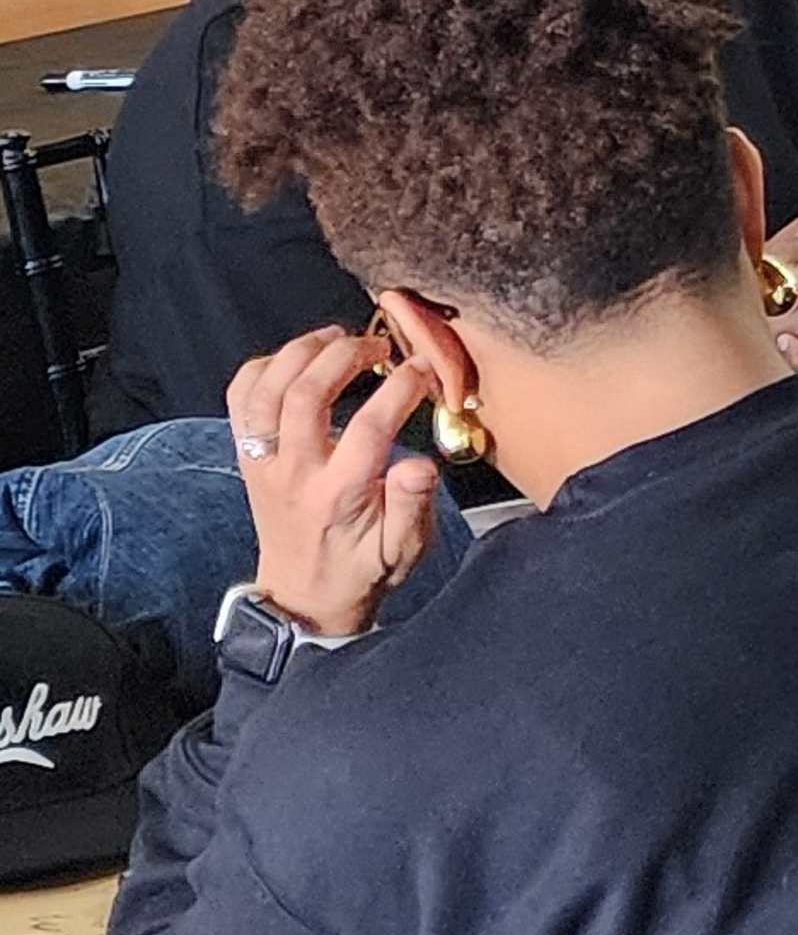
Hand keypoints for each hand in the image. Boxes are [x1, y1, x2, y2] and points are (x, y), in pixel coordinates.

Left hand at [226, 322, 444, 640]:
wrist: (303, 597)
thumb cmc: (360, 572)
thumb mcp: (402, 551)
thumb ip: (413, 507)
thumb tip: (420, 464)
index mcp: (338, 496)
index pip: (369, 428)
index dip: (399, 388)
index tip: (421, 368)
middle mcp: (294, 474)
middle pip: (305, 395)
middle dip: (345, 356)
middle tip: (378, 345)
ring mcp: (263, 463)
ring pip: (265, 390)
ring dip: (299, 352)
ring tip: (336, 337)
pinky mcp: (247, 457)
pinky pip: (239, 400)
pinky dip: (261, 368)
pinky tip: (295, 359)